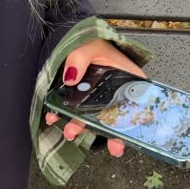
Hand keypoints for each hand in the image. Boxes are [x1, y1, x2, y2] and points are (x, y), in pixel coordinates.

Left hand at [45, 39, 146, 157]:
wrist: (76, 42)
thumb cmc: (93, 42)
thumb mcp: (92, 45)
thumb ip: (81, 57)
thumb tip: (71, 77)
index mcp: (127, 79)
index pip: (136, 103)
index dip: (132, 123)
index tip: (124, 137)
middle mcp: (113, 92)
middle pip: (115, 117)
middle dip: (109, 133)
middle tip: (111, 146)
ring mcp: (96, 98)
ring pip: (91, 118)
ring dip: (81, 127)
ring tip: (70, 132)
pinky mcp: (80, 99)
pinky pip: (71, 111)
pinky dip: (62, 116)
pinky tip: (53, 117)